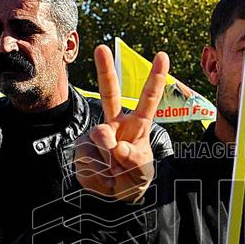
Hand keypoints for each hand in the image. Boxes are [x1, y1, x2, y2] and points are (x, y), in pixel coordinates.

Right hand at [74, 45, 167, 201]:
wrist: (113, 195)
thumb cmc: (133, 177)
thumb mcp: (141, 172)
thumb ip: (133, 159)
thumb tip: (116, 144)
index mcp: (137, 126)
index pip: (148, 100)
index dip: (155, 78)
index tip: (162, 56)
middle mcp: (116, 125)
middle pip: (110, 94)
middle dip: (105, 70)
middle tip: (102, 48)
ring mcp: (97, 136)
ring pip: (101, 136)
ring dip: (111, 158)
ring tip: (116, 171)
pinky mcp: (82, 148)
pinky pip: (89, 158)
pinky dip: (98, 173)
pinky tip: (103, 175)